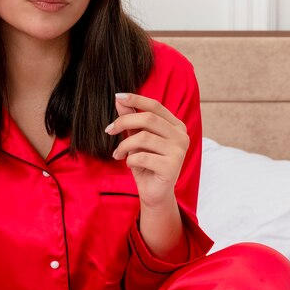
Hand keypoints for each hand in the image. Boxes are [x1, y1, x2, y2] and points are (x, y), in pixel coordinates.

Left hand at [105, 93, 188, 208]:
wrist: (154, 192)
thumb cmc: (146, 163)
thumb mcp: (137, 138)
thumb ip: (131, 119)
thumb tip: (119, 99)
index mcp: (176, 125)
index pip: (155, 106)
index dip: (136, 99)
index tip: (117, 97)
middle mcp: (181, 136)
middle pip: (148, 118)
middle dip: (123, 122)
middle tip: (109, 130)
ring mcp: (179, 151)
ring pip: (143, 137)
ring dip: (124, 145)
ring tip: (117, 153)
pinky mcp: (172, 167)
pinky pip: (142, 157)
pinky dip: (130, 160)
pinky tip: (129, 164)